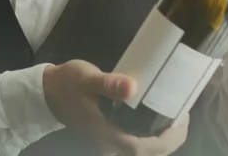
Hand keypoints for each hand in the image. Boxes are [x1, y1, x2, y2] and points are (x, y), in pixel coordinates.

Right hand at [42, 60, 189, 155]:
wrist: (44, 93)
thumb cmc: (67, 85)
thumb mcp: (87, 79)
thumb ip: (109, 84)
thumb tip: (132, 87)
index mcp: (111, 135)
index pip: (151, 146)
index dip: (172, 135)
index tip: (183, 115)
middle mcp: (112, 145)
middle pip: (151, 153)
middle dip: (171, 138)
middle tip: (181, 115)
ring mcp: (108, 143)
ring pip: (143, 151)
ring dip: (161, 139)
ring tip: (171, 117)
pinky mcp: (106, 137)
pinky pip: (134, 144)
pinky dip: (148, 137)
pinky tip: (152, 120)